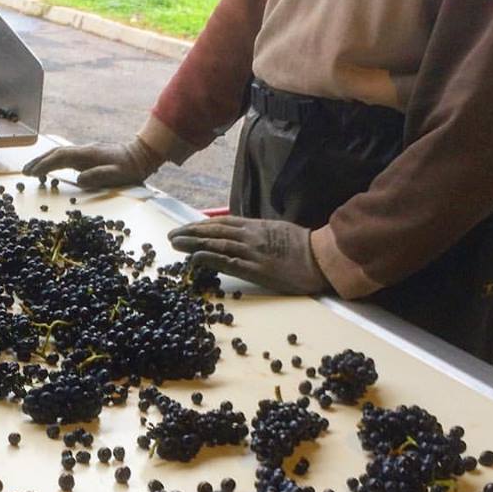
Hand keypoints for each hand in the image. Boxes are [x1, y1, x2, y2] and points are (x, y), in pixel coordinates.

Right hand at [22, 138, 161, 187]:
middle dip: (39, 161)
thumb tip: (78, 180)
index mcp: (88, 155)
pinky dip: (54, 160)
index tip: (32, 173)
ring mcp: (86, 151)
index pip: (60, 158)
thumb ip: (98, 176)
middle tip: (24, 172)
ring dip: (45, 160)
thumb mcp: (117, 175)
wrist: (141, 155)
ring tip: (32, 169)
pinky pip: (67, 156)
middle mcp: (84, 150)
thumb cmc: (130, 168)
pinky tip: (50, 166)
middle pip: (56, 153)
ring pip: (60, 153)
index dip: (45, 165)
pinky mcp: (88, 155)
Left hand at [168, 216, 328, 293]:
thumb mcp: (277, 232)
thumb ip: (256, 233)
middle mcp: (250, 236)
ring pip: (216, 244)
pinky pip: (228, 262)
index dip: (200, 225)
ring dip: (193, 243)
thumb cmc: (302, 247)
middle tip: (171, 235)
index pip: (221, 223)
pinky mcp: (255, 269)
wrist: (321, 258)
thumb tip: (239, 235)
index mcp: (255, 226)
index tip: (184, 228)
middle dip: (190, 233)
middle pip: (213, 231)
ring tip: (175, 244)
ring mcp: (251, 252)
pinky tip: (194, 258)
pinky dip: (209, 258)